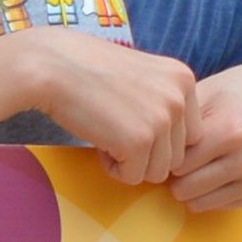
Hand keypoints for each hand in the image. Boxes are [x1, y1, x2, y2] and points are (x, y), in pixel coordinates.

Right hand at [21, 33, 202, 186]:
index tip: (129, 121)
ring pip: (158, 172)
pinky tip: (98, 140)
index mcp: (183, 79)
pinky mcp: (139, 141)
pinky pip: (133, 177)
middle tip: (114, 129)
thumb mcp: (142, 74)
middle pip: (177, 156)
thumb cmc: (86, 68)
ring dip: (130, 162)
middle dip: (145, 153)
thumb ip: (163, 100)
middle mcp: (180, 98)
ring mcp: (162, 119)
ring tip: (106, 134)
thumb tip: (172, 144)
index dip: (158, 137)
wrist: (51, 64)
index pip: (190, 133)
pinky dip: (112, 167)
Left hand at [163, 61, 241, 212]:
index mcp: (230, 131)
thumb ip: (176, 126)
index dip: (167, 156)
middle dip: (176, 176)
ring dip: (191, 187)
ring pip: (199, 203)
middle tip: (181, 158)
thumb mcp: (200, 97)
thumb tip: (145, 158)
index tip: (169, 146)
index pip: (177, 165)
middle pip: (185, 188)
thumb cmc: (228, 97)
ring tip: (197, 164)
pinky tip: (216, 170)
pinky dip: (210, 193)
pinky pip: (218, 206)